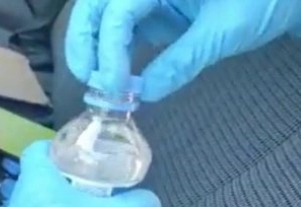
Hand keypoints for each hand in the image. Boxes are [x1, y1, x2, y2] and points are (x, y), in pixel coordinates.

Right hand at [65, 0, 300, 100]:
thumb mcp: (226, 29)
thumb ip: (183, 60)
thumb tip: (144, 93)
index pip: (118, 10)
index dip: (109, 48)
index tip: (114, 86)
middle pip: (94, 7)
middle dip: (84, 43)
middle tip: (88, 81)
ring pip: (101, 18)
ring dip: (95, 51)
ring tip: (100, 85)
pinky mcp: (152, 12)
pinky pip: (121, 31)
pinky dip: (114, 55)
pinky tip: (117, 79)